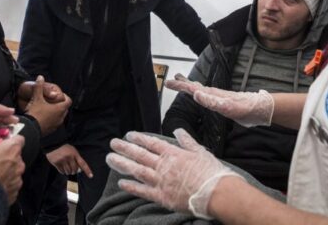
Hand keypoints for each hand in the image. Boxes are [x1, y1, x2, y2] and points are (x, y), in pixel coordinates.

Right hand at [0, 130, 24, 203]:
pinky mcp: (14, 193)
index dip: (9, 139)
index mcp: (12, 149)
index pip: (19, 139)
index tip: (0, 141)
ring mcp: (17, 179)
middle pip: (15, 155)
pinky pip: (10, 184)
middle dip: (5, 156)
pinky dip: (4, 183)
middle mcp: (19, 164)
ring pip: (13, 171)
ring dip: (5, 171)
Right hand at [23, 76, 71, 133]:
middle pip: (65, 109)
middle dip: (61, 104)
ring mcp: (56, 125)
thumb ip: (39, 87)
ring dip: (56, 112)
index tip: (60, 95)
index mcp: (60, 109)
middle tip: (54, 101)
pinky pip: (54, 123)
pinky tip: (44, 117)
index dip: (65, 97)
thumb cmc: (35, 113)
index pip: (68, 101)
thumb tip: (40, 77)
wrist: (29, 129)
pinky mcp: (51, 131)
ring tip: (48, 109)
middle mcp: (61, 117)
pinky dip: (52, 119)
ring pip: (60, 117)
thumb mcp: (36, 98)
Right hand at [46, 144, 92, 177]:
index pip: (82, 163)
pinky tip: (62, 168)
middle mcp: (69, 157)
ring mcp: (62, 160)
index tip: (91, 176)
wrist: (53, 144)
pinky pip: (61, 171)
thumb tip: (79, 170)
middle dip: (74, 171)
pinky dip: (63, 172)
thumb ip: (76, 158)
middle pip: (74, 170)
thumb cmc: (64, 147)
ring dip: (68, 172)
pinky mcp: (56, 163)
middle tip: (72, 170)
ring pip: (68, 172)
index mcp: (75, 153)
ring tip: (67, 168)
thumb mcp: (72, 150)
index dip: (87, 170)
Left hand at [106, 129, 242, 218]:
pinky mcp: (162, 197)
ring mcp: (161, 181)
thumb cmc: (212, 173)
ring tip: (110, 158)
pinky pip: (143, 191)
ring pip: (137, 170)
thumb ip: (187, 141)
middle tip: (113, 143)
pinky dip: (131, 186)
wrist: (217, 193)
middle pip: (140, 155)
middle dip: (125, 148)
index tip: (129, 135)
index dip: (139, 138)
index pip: (152, 143)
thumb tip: (178, 131)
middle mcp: (164, 166)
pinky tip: (121, 182)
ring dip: (122, 164)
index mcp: (174, 154)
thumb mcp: (200, 151)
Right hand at [166, 74, 273, 127]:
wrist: (260, 109)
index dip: (180, 86)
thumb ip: (212, 101)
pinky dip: (198, 93)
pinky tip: (198, 94)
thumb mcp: (229, 107)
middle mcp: (214, 93)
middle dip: (181, 85)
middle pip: (194, 87)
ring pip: (199, 89)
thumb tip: (196, 94)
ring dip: (189, 86)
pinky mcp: (222, 101)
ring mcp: (218, 97)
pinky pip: (206, 95)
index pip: (192, 88)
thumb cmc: (246, 108)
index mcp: (213, 94)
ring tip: (180, 81)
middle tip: (169, 81)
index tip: (168, 82)